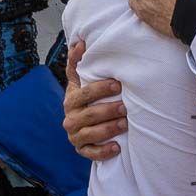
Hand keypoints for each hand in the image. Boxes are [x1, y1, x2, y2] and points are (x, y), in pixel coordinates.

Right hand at [62, 41, 126, 160]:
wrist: (81, 122)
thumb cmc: (85, 96)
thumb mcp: (79, 79)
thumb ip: (78, 62)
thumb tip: (80, 42)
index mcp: (70, 99)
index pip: (84, 93)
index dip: (100, 89)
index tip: (118, 85)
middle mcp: (70, 118)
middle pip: (89, 114)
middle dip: (108, 110)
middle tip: (126, 106)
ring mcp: (75, 136)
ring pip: (91, 134)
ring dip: (109, 129)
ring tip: (125, 123)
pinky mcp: (81, 150)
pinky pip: (91, 153)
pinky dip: (103, 151)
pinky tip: (117, 147)